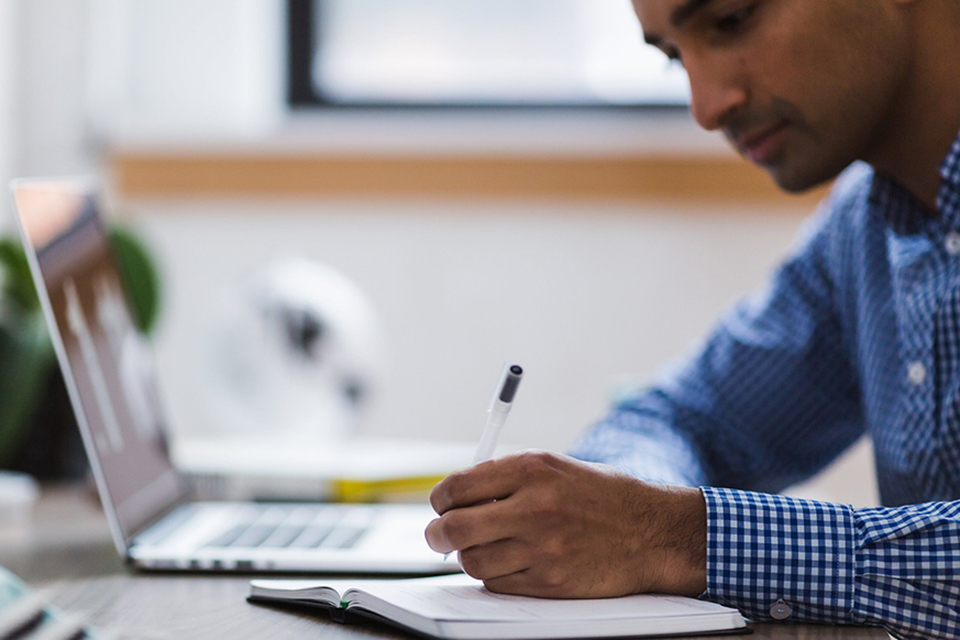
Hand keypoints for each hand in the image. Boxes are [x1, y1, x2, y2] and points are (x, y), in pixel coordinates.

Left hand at [425, 451, 706, 597]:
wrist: (652, 532)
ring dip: (469, 556)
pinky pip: (498, 583)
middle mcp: (534, 506)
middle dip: (437, 534)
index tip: (441, 505)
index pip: (457, 487)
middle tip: (439, 536)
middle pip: (454, 528)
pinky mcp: (549, 582)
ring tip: (484, 547)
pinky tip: (511, 562)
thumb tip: (456, 496)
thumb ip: (506, 477)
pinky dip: (495, 575)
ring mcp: (542, 548)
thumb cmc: (602, 496)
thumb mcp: (555, 467)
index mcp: (532, 469)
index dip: (440, 500)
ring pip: (472, 561)